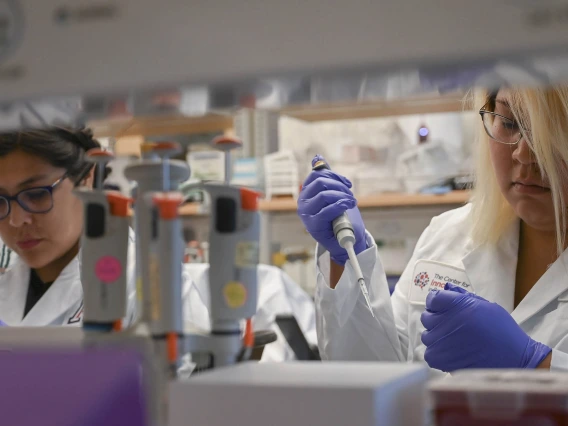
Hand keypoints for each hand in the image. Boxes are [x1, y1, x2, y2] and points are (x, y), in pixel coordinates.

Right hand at [297, 155, 366, 265]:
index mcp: (305, 192)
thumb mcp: (332, 194)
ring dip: (342, 196)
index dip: (334, 176)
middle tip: (350, 195)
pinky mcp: (313, 225)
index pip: (317, 175)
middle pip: (321, 182)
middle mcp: (302, 202)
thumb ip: (325, 176)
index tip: (347, 184)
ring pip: (325, 195)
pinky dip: (340, 205)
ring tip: (352, 202)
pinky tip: (348, 206)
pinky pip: (327, 210)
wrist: (343, 241)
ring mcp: (306, 214)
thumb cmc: (338, 217)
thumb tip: (317, 157)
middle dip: (340, 186)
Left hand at [421, 283, 550, 371]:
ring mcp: (441, 340)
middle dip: (436, 320)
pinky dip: (437, 354)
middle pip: (426, 317)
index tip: (444, 308)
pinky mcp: (441, 359)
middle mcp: (445, 320)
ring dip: (436, 337)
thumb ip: (463, 296)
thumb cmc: (502, 329)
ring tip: (452, 341)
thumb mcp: (485, 306)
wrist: (514, 357)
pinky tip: (451, 353)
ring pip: (427, 336)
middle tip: (451, 325)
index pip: (432, 298)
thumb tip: (446, 288)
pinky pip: (429, 354)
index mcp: (456, 304)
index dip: (437, 303)